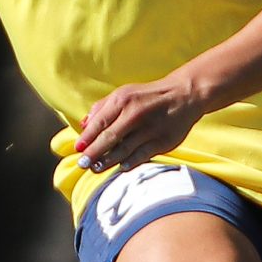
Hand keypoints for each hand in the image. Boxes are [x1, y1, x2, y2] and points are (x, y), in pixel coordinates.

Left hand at [74, 75, 208, 172]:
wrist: (184, 95)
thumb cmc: (148, 97)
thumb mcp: (124, 93)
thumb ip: (102, 107)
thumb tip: (83, 125)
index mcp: (123, 100)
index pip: (99, 122)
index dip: (87, 138)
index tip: (77, 149)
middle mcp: (135, 114)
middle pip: (109, 138)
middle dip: (93, 153)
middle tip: (82, 164)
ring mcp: (150, 129)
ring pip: (123, 150)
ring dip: (107, 161)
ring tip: (96, 168)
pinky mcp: (162, 141)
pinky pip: (141, 155)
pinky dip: (129, 163)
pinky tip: (120, 167)